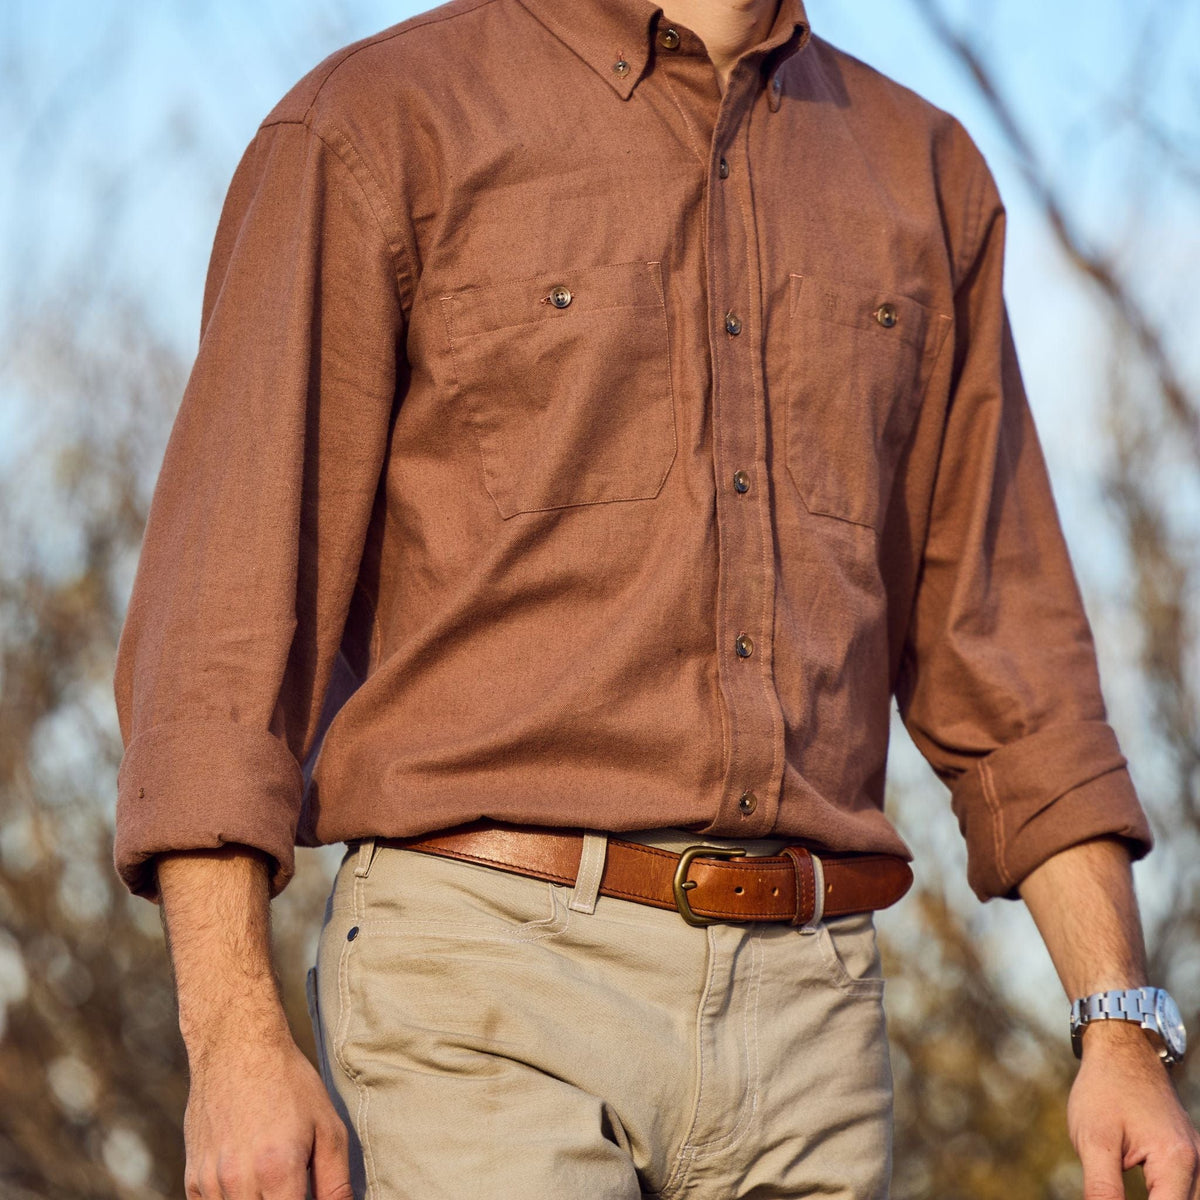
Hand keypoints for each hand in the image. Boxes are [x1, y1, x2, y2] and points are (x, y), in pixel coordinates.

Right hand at [182, 1022, 352, 1199]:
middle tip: (292, 1184)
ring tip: (272, 1179)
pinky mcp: (193, 1179)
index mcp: (279, 1170)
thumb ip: (336, 1183)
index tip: (306, 1195)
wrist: (237, 1047)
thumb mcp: (328, 1126)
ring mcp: (211, 1183)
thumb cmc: (289, 1083)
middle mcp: (240, 1182)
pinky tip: (248, 1182)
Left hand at [1068, 1021, 1199, 1198]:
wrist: (1121, 1049)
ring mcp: (1197, 1160)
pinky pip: (1187, 1193)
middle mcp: (1197, 1164)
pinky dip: (1166, 1199)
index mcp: (1176, 1162)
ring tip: (1118, 1193)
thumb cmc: (1104, 1089)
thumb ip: (1103, 1190)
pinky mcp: (1188, 1158)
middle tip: (1112, 1196)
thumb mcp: (1094, 1140)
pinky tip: (1141, 1195)